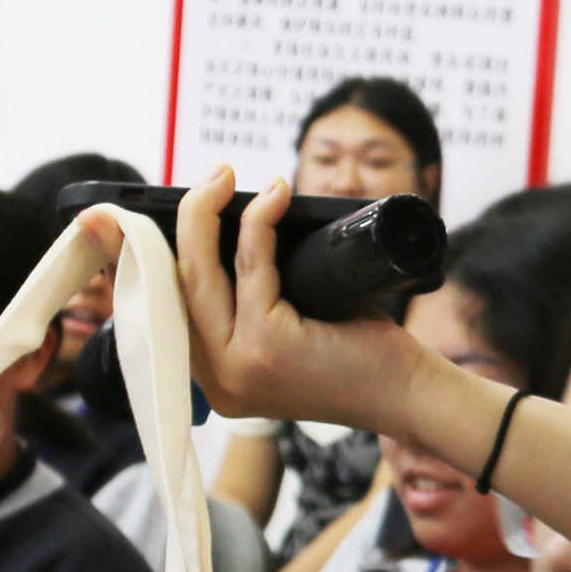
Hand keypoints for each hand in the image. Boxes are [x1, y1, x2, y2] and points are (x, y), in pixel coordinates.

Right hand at [171, 173, 428, 435]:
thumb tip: (229, 225)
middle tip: (212, 178)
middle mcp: (217, 380)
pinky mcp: (265, 346)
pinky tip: (273, 198)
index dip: (162, 252)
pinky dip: (258, 223)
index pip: (171, 306)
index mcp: (218, 377)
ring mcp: (237, 366)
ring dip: (208, 212)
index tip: (176, 210)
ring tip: (225, 176)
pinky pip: (251, 267)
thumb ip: (251, 299)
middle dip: (186, 219)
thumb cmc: (358, 355)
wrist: (408, 395)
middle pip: (177, 283)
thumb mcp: (288, 330)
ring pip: (200, 272)